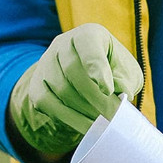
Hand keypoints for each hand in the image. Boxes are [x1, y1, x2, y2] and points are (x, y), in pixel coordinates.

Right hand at [9, 24, 143, 155]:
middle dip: (94, 97)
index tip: (108, 90)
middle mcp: (62, 44)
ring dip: (83, 110)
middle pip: (72, 70)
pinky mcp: (37, 84)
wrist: (87, 79)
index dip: (96, 67)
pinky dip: (68, 118)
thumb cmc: (113, 71)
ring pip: (60, 88)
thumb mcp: (126, 71)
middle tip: (111, 115)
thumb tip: (122, 92)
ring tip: (102, 123)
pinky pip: (46, 102)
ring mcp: (46, 63)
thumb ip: (125, 79)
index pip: (88, 45)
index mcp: (89, 35)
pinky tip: (86, 127)